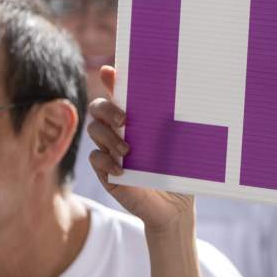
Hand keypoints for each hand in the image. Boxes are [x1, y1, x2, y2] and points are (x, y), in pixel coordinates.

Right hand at [88, 65, 196, 232]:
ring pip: (94, 131)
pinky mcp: (106, 172)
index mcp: (136, 118)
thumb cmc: (179, 170)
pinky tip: (121, 169)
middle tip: (125, 120)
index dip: (111, 78)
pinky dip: (105, 161)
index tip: (109, 70)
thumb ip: (172, 122)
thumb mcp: (179, 143)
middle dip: (107, 108)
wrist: (175, 206)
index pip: (118, 92)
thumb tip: (182, 93)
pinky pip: (95, 159)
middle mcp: (119, 130)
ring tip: (128, 150)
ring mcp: (110, 150)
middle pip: (98, 108)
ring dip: (108, 137)